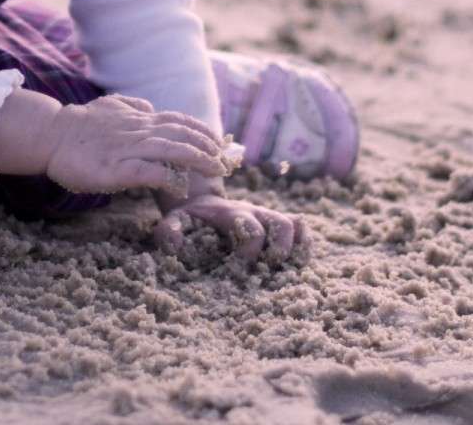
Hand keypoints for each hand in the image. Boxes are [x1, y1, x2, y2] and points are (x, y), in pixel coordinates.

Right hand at [43, 95, 226, 195]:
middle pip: (183, 135)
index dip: (202, 131)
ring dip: (198, 158)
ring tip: (215, 169)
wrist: (51, 134)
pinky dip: (168, 178)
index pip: (179, 121)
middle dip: (208, 147)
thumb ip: (132, 107)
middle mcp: (139, 131)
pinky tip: (179, 186)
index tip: (220, 142)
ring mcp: (129, 149)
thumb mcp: (109, 107)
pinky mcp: (116, 169)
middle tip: (225, 161)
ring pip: (172, 149)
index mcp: (139, 118)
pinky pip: (149, 172)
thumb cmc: (79, 125)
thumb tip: (150, 108)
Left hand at [154, 188, 304, 263]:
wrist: (199, 201)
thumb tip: (176, 246)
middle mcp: (253, 212)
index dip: (250, 250)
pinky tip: (297, 260)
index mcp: (230, 213)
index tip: (241, 269)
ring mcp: (265, 217)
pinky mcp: (273, 224)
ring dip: (294, 248)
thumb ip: (169, 232)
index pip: (251, 228)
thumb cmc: (187, 219)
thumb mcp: (174, 221)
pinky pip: (299, 227)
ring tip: (285, 269)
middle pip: (280, 223)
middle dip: (278, 250)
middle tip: (268, 270)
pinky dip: (303, 243)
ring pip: (293, 225)